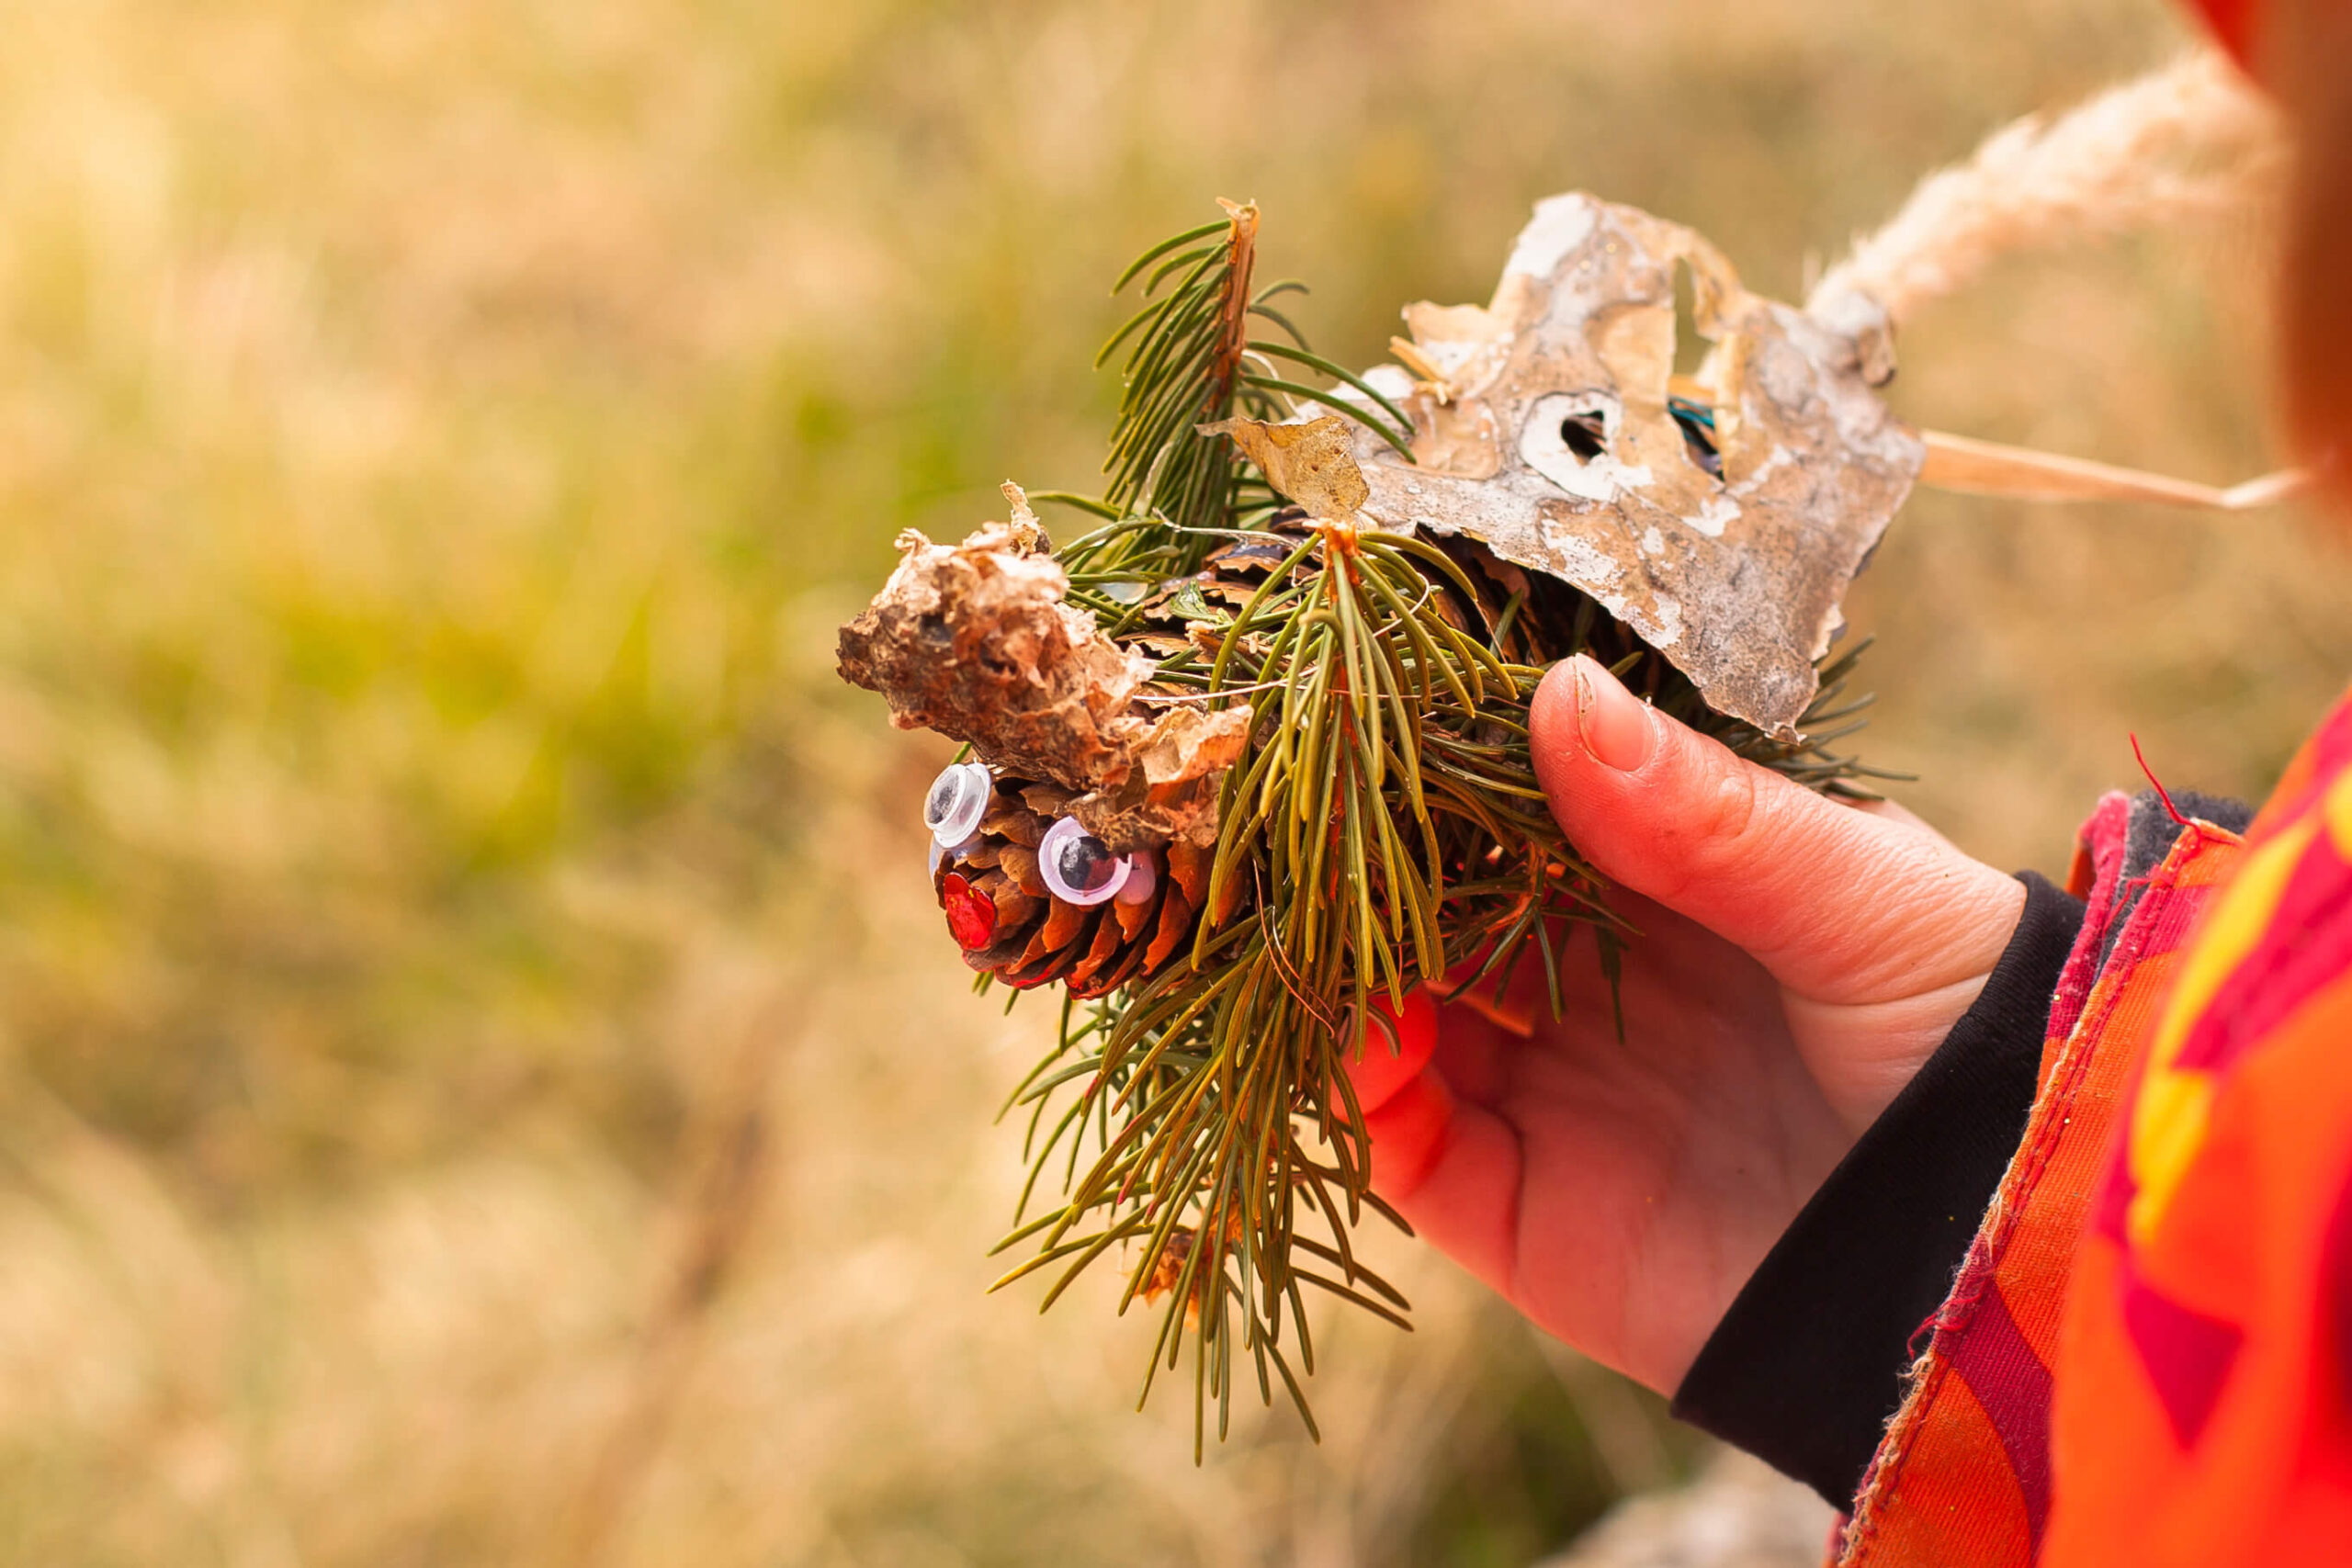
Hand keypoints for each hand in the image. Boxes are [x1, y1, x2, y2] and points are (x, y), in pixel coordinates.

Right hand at [1348, 655, 2025, 1395]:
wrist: (2009, 1269)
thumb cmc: (1971, 1044)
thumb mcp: (1867, 901)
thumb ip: (1715, 816)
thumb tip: (1559, 694)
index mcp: (1669, 879)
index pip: (1522, 799)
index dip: (1448, 757)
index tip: (1373, 703)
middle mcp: (1590, 976)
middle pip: (1438, 902)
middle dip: (1370, 857)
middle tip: (1303, 805)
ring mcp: (1549, 1090)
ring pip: (1396, 1011)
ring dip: (1345, 962)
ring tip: (1310, 911)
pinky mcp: (1522, 1207)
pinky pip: (1407, 1143)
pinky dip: (1361, 1085)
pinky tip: (1365, 1028)